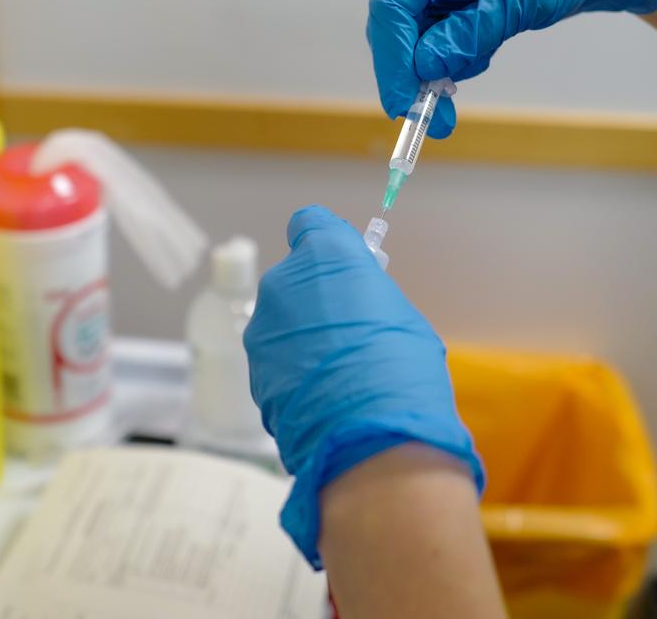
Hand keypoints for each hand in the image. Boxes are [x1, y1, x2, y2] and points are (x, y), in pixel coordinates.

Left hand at [243, 206, 482, 566]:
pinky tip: (324, 398)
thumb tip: (353, 305)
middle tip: (349, 332)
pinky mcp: (254, 373)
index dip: (325, 243)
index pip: (311, 224)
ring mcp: (263, 330)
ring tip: (338, 375)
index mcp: (326, 256)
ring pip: (282, 324)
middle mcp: (283, 283)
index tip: (340, 267)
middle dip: (315, 300)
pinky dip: (294, 373)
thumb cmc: (402, 365)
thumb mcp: (399, 314)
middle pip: (296, 281)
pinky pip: (277, 362)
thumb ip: (366, 297)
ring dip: (303, 341)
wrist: (371, 433)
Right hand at [366, 0, 656, 137]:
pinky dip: (458, 61)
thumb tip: (425, 67)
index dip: (392, 59)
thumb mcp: (517, 1)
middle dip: (414, 77)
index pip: (393, 7)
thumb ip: (469, 34)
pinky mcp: (463, 6)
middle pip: (400, 28)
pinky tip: (483, 58)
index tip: (402, 105)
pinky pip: (445, 41)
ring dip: (440, 73)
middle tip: (434, 122)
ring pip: (422, 41)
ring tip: (472, 80)